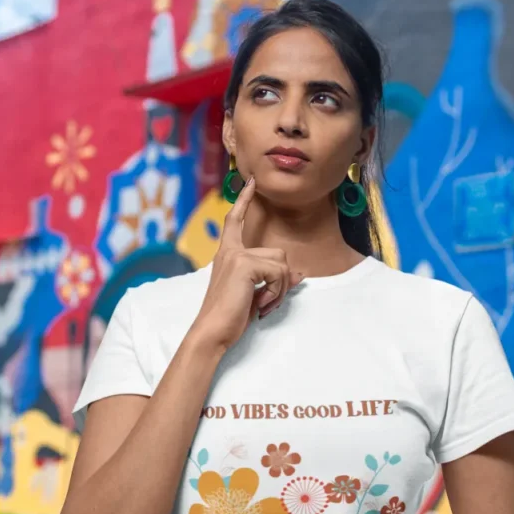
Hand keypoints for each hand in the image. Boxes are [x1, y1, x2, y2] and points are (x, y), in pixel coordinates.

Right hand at [190, 176, 303, 351]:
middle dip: (283, 280)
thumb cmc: (230, 317)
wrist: (212, 331)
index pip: (235, 221)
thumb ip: (274, 280)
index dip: (244, 201)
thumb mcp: (255, 294)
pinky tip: (260, 305)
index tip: (251, 182)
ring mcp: (236, 256)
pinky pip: (278, 273)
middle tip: (267, 302)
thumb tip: (300, 274)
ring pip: (282, 264)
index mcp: (227, 255)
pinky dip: (276, 293)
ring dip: (280, 289)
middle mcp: (230, 251)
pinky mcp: (244, 265)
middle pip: (279, 253)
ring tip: (263, 305)